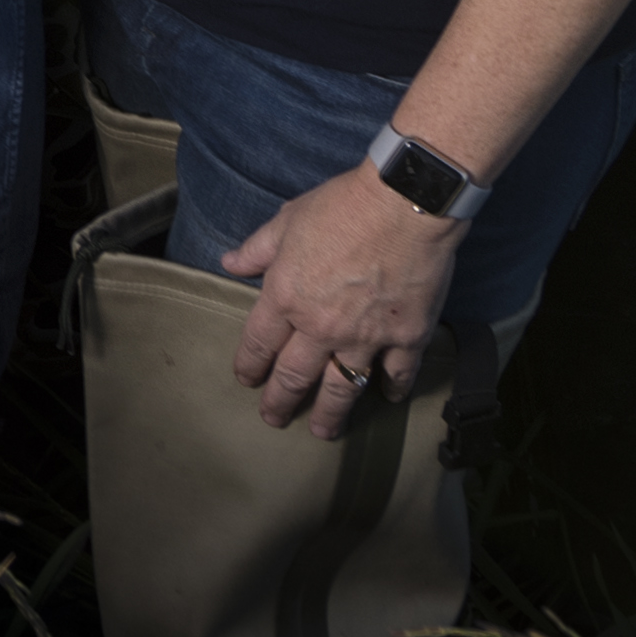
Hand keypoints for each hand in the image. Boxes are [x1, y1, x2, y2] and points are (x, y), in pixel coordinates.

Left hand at [216, 169, 454, 434]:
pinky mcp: (406, 337)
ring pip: (342, 388)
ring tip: (324, 433)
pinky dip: (392, 388)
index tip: (247, 381)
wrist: (406, 203)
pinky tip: (389, 396)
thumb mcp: (288, 220)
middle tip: (274, 420)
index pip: (259, 344)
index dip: (250, 366)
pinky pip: (397, 374)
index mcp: (285, 297)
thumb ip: (257, 249)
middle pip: (294, 377)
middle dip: (281, 402)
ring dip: (331, 414)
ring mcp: (365, 337)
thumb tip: (228, 263)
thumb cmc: (343, 206)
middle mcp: (321, 327)